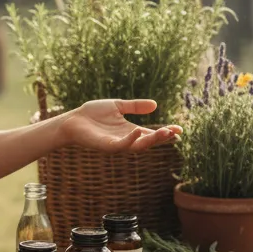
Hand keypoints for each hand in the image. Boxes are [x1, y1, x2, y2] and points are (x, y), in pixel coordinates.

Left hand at [59, 100, 180, 152]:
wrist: (72, 120)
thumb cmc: (92, 114)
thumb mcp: (118, 106)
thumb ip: (135, 106)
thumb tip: (155, 105)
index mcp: (130, 131)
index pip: (152, 134)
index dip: (166, 132)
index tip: (180, 129)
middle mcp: (126, 139)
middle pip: (149, 142)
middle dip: (163, 138)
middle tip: (176, 133)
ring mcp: (117, 144)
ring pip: (139, 146)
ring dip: (152, 140)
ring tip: (165, 132)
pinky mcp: (107, 146)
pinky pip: (122, 145)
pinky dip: (131, 139)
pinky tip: (138, 130)